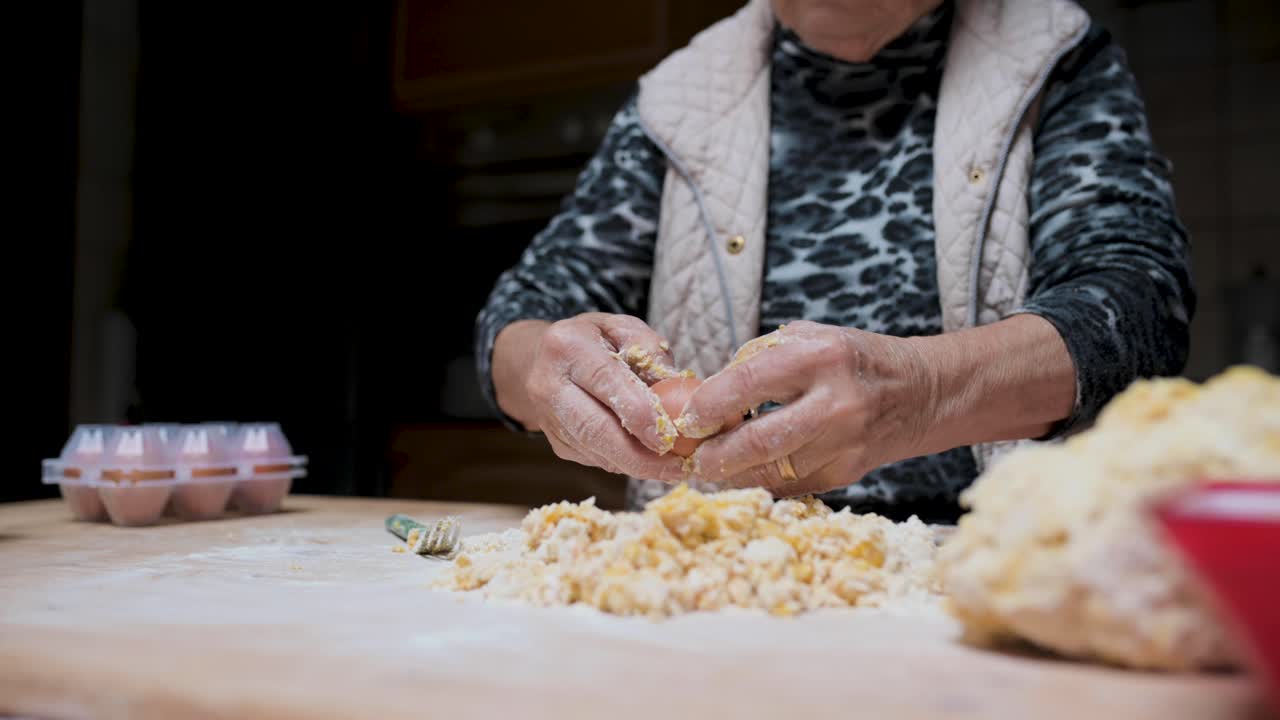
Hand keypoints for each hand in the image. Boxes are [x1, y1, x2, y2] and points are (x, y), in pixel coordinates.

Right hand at [492, 314, 688, 481]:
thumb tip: (673, 394)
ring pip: (594, 450)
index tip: (666, 436)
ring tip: (670, 467)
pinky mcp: (554, 442)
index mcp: (567, 346)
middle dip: (637, 456)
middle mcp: (548, 384)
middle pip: (593, 428)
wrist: (546, 358)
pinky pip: (593, 458)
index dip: (636, 413)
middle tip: (675, 467)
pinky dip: (623, 462)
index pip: (605, 382)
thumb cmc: (595, 341)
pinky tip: (646, 458)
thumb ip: (651, 353)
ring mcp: (547, 417)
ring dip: (635, 464)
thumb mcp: (625, 330)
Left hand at [675, 321, 933, 494]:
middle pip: (760, 441)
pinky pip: (789, 485)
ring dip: (731, 475)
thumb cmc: (853, 360)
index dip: (709, 406)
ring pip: (771, 472)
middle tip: (692, 458)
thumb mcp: (810, 338)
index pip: (749, 383)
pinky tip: (743, 473)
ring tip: (709, 468)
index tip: (687, 419)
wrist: (920, 393)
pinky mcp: (845, 474)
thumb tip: (707, 395)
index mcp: (821, 357)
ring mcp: (843, 445)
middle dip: (715, 456)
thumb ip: (760, 361)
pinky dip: (759, 481)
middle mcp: (835, 403)